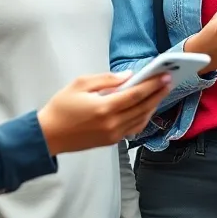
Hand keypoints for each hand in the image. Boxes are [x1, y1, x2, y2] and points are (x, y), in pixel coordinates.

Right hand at [37, 72, 172, 155]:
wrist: (48, 135)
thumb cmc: (61, 107)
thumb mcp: (80, 84)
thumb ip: (106, 79)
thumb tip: (128, 76)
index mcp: (104, 108)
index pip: (136, 94)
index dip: (152, 85)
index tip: (164, 76)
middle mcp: (112, 123)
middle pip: (142, 107)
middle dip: (157, 93)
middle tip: (168, 81)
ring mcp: (113, 135)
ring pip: (141, 120)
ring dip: (153, 106)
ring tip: (160, 93)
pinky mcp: (111, 141)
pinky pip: (133, 129)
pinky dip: (143, 118)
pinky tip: (147, 109)